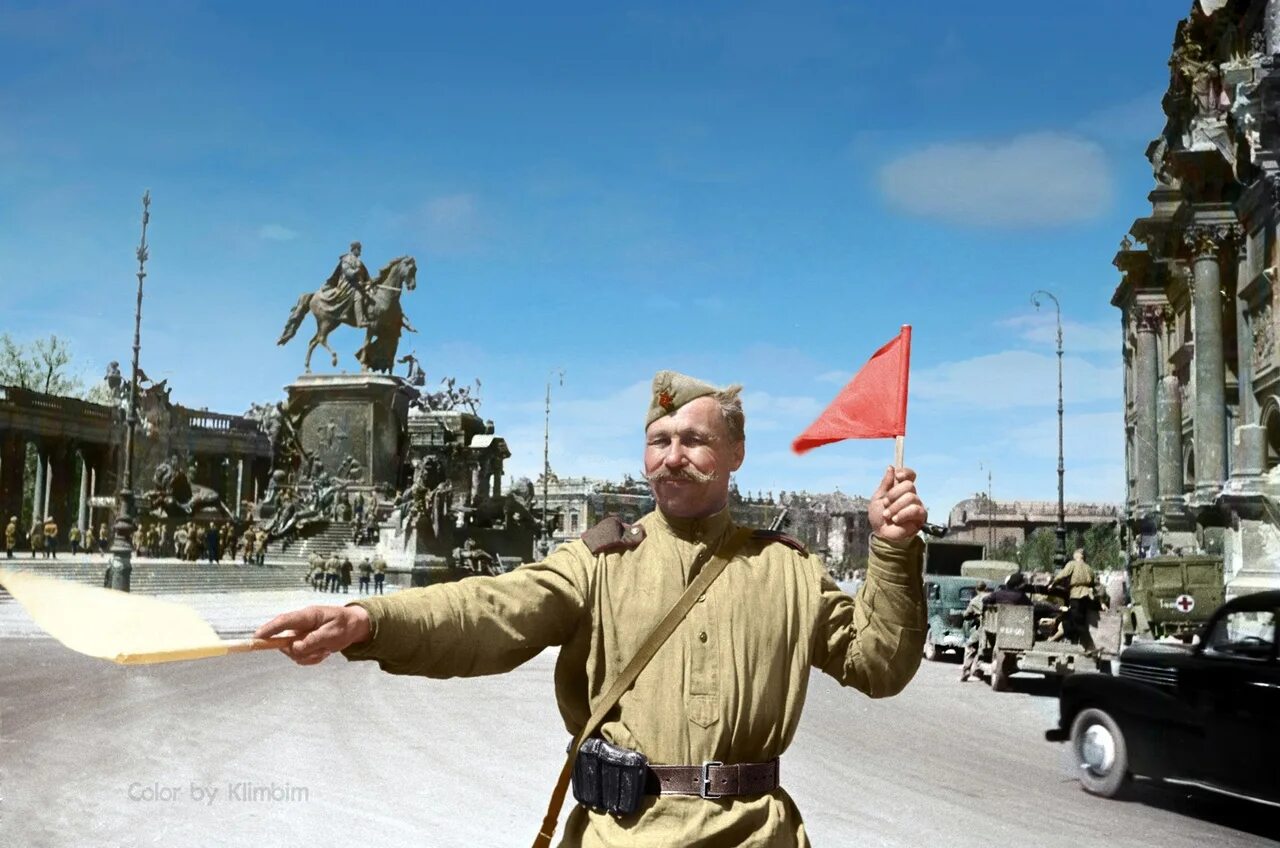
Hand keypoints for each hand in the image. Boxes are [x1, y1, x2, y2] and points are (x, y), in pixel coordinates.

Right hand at [254, 605, 371, 665]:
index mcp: (306, 616)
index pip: (283, 621)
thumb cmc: (344, 625)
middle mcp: (300, 626)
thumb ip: (313, 640)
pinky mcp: (303, 644)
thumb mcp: (333, 633)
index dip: (269, 629)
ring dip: (310, 656)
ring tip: (326, 650)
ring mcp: (300, 635)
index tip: (256, 637)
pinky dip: (312, 659)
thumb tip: (294, 648)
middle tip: (322, 651)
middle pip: (285, 643)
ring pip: (293, 653)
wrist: (354, 626)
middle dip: (301, 651)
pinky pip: (300, 658)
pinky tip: (324, 652)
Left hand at [869, 466, 926, 542]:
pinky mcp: (920, 516)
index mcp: (900, 488)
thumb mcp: (877, 498)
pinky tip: (896, 520)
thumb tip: (891, 468)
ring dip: (895, 507)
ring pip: (910, 497)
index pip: (910, 475)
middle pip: (909, 485)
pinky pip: (915, 509)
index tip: (897, 476)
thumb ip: (885, 483)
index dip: (905, 472)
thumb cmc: (879, 516)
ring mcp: (916, 505)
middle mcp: (910, 495)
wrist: (881, 534)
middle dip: (894, 495)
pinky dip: (902, 514)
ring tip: (888, 515)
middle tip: (885, 504)